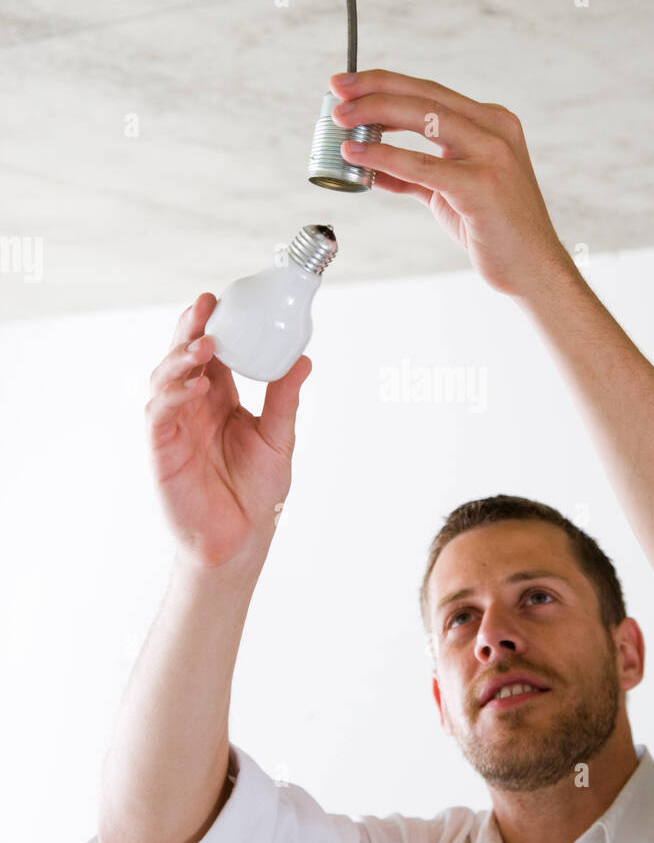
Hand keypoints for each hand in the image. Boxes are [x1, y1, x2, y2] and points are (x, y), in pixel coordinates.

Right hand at [145, 294, 311, 569]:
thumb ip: (284, 400)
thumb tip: (303, 359)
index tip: (221, 300)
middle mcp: (193, 407)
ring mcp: (175, 427)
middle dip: (190, 329)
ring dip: (181, 357)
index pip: (211, 353)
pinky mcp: (162, 450)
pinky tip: (196, 383)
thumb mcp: (278, 439)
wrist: (240, 542)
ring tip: (205, 343)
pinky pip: (160, 414)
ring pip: (165, 379)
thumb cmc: (256, 494)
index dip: (212, 325)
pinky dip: (173, 394)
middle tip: (205, 306)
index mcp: (219, 399)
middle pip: (183, 357)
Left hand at [329, 69, 571, 297]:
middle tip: (336, 89)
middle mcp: (494, 130)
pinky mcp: (480, 185)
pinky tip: (357, 155)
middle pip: (424, 96)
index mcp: (491, 124)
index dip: (386, 83)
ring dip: (375, 113)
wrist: (532, 268)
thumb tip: (375, 167)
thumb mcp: (452, 192)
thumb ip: (418, 175)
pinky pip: (421, 165)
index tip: (349, 84)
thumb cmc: (495, 230)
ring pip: (423, 119)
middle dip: (374, 88)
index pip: (430, 92)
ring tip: (340, 120)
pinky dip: (385, 156)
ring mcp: (491, 155)